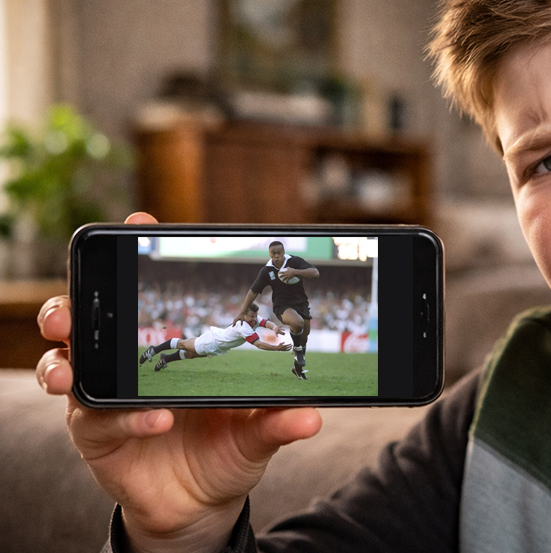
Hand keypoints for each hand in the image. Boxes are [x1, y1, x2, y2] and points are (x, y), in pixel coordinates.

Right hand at [36, 212, 321, 551]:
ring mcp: (107, 397)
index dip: (137, 252)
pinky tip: (154, 419)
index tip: (139, 221)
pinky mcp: (97, 435)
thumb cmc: (228, 446)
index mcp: (169, 343)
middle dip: (70, 305)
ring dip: (65, 362)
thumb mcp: (258, 430)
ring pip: (67, 366)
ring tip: (74, 368)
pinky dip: (123, 417)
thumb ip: (278, 420)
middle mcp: (130, 362)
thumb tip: (313, 416)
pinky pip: (95, 421)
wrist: (204, 502)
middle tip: (72, 308)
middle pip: (86, 319)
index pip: (147, 287)